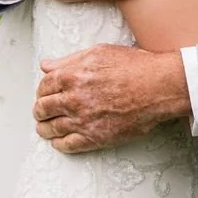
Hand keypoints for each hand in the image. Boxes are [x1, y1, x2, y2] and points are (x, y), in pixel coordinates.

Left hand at [34, 45, 189, 152]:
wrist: (158, 87)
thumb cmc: (134, 66)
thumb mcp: (99, 53)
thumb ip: (69, 60)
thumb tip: (46, 66)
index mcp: (72, 75)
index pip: (43, 87)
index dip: (41, 91)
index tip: (43, 95)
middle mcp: (73, 99)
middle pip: (43, 109)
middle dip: (40, 111)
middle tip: (41, 112)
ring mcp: (83, 120)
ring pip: (51, 129)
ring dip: (45, 129)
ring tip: (45, 128)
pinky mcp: (95, 137)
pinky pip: (68, 145)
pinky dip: (59, 144)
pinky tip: (59, 142)